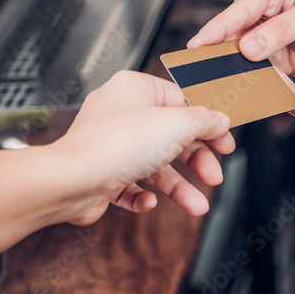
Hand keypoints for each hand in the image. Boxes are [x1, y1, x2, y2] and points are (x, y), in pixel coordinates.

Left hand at [50, 71, 234, 223]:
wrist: (71, 182)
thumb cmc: (113, 145)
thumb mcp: (176, 125)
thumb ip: (204, 120)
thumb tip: (220, 120)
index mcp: (135, 89)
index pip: (181, 100)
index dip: (207, 121)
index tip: (223, 138)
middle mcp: (121, 113)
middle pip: (172, 136)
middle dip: (196, 160)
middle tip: (213, 174)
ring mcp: (111, 144)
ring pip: (155, 165)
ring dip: (178, 187)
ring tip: (196, 204)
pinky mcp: (103, 173)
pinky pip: (133, 184)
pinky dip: (145, 196)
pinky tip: (149, 201)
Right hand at [187, 0, 294, 122]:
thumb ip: (282, 30)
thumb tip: (250, 46)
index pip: (239, 7)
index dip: (219, 27)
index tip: (200, 44)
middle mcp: (257, 6)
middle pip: (236, 38)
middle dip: (246, 66)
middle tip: (256, 84)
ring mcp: (258, 33)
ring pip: (248, 63)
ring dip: (270, 85)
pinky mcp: (265, 56)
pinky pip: (264, 77)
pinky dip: (281, 92)